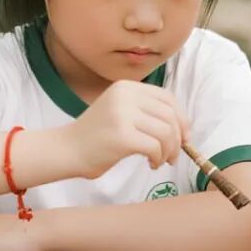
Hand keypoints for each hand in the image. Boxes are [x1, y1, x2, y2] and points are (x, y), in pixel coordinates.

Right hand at [68, 80, 189, 178]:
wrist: (66, 150)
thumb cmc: (96, 136)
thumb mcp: (121, 111)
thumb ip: (146, 111)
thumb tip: (183, 127)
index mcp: (127, 87)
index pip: (167, 98)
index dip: (181, 118)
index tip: (184, 136)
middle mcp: (125, 95)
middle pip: (170, 115)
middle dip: (178, 138)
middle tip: (174, 155)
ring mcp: (123, 114)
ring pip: (166, 132)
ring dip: (169, 151)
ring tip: (161, 161)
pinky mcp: (122, 135)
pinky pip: (155, 147)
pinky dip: (158, 158)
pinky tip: (151, 164)